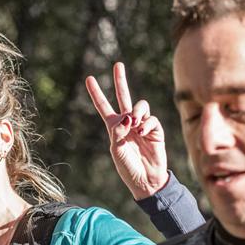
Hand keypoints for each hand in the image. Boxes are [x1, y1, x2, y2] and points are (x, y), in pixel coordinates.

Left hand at [86, 62, 168, 199]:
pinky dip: (147, 124)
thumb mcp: (116, 150)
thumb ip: (118, 132)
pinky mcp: (156, 130)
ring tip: (135, 123)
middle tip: (118, 65)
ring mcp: (142, 125)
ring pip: (140, 106)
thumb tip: (128, 117)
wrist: (146, 180)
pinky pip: (151, 119)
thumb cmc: (128, 168)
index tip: (89, 78)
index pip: (104, 107)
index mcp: (114, 127)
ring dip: (137, 111)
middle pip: (124, 96)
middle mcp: (128, 123)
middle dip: (120, 80)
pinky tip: (143, 132)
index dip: (96, 93)